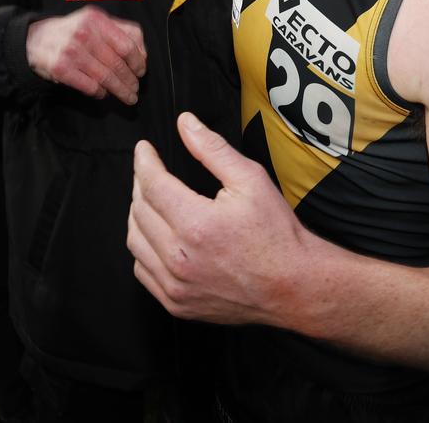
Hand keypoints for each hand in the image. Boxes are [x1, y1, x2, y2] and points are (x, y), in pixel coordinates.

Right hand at [26, 6, 145, 103]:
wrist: (36, 39)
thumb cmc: (73, 31)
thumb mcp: (97, 21)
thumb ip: (122, 31)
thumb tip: (142, 54)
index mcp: (97, 20)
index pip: (127, 44)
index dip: (138, 61)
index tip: (141, 71)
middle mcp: (84, 34)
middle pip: (117, 63)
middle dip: (130, 80)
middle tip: (135, 89)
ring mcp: (71, 52)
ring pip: (105, 77)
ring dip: (120, 90)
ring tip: (127, 96)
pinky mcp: (61, 69)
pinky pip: (89, 86)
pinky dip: (100, 92)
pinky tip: (104, 93)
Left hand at [128, 112, 309, 324]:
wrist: (293, 285)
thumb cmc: (276, 233)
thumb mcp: (251, 179)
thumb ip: (212, 148)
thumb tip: (185, 123)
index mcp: (196, 224)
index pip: (151, 184)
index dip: (144, 161)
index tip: (144, 149)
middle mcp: (180, 258)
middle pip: (139, 210)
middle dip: (140, 183)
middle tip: (150, 169)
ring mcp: (175, 285)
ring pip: (135, 241)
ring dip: (138, 214)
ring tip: (151, 198)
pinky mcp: (176, 303)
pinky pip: (142, 271)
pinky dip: (143, 248)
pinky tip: (157, 234)